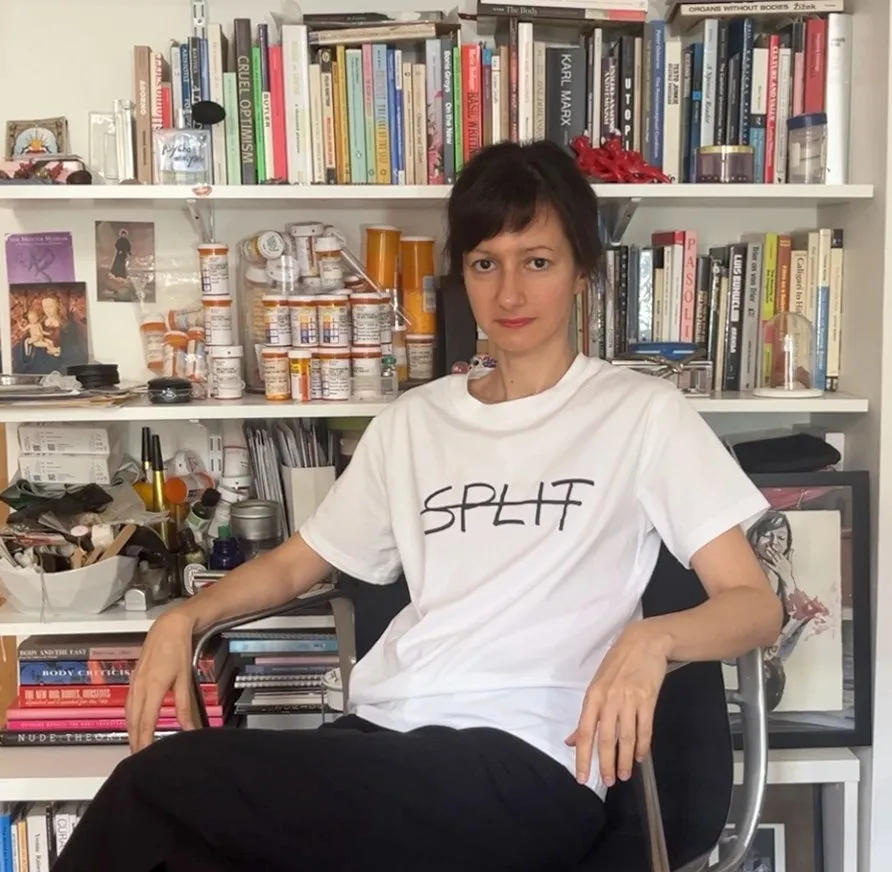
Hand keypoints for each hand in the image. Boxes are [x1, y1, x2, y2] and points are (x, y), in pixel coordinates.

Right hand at [125, 608, 197, 752]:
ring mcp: (134, 682)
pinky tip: (134, 724)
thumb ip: (184, 705)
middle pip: (134, 721)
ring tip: (136, 746)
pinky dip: (130, 718)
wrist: (169, 626)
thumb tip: (190, 726)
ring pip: (129, 714)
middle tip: (139, 759)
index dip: (145, 741)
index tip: (146, 756)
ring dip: (131, 731)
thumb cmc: (178, 648)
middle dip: (136, 741)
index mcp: (152, 687)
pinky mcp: (134, 679)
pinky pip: (129, 704)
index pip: (146, 722)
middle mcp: (139, 686)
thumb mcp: (184, 678)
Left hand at [566, 620, 669, 786]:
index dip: (583, 757)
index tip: (582, 777)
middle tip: (608, 781)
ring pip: (626, 737)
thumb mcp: (597, 685)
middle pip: (606, 738)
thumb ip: (587, 715)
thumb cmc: (617, 664)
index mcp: (593, 696)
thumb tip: (573, 740)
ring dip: (626, 759)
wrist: (643, 643)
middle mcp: (609, 699)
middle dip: (606, 763)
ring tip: (625, 775)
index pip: (585, 732)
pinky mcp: (648, 700)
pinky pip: (644, 729)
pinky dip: (642, 746)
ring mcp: (629, 700)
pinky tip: (641, 757)